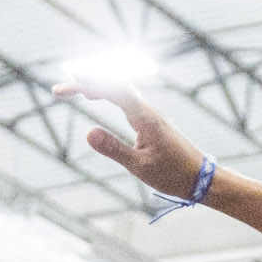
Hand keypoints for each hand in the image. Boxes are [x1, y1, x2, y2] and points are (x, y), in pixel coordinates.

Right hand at [56, 74, 204, 199]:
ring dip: (95, 86)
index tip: (65, 88)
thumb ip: (114, 149)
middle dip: (86, 83)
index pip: (113, 90)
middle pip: (114, 85)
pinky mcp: (150, 121)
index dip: (88, 84)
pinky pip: (125, 99)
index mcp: (145, 118)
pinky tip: (95, 98)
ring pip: (119, 90)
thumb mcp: (139, 166)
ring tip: (71, 90)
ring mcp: (149, 114)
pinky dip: (106, 94)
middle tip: (59, 89)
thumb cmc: (174, 175)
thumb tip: (88, 133)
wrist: (201, 179)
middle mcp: (147, 111)